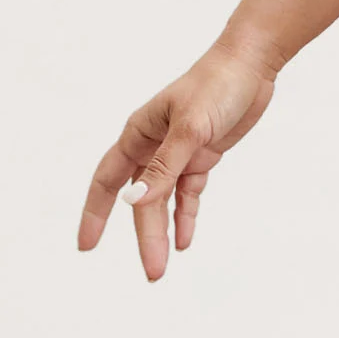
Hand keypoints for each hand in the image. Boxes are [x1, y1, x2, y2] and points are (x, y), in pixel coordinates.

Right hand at [79, 41, 279, 280]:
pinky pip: (188, 193)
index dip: (94, 214)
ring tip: (162, 266)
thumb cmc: (216, 85)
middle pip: (141, 200)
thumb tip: (136, 203)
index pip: (106, 180)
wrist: (251, 64)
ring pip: (163, 200)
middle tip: (152, 273)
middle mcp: (153, 146)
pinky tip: (186, 240)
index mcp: (138, 134)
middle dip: (144, 236)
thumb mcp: (191, 127)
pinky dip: (186, 215)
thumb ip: (165, 167)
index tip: (86, 246)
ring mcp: (178, 152)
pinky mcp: (202, 155)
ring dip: (164, 231)